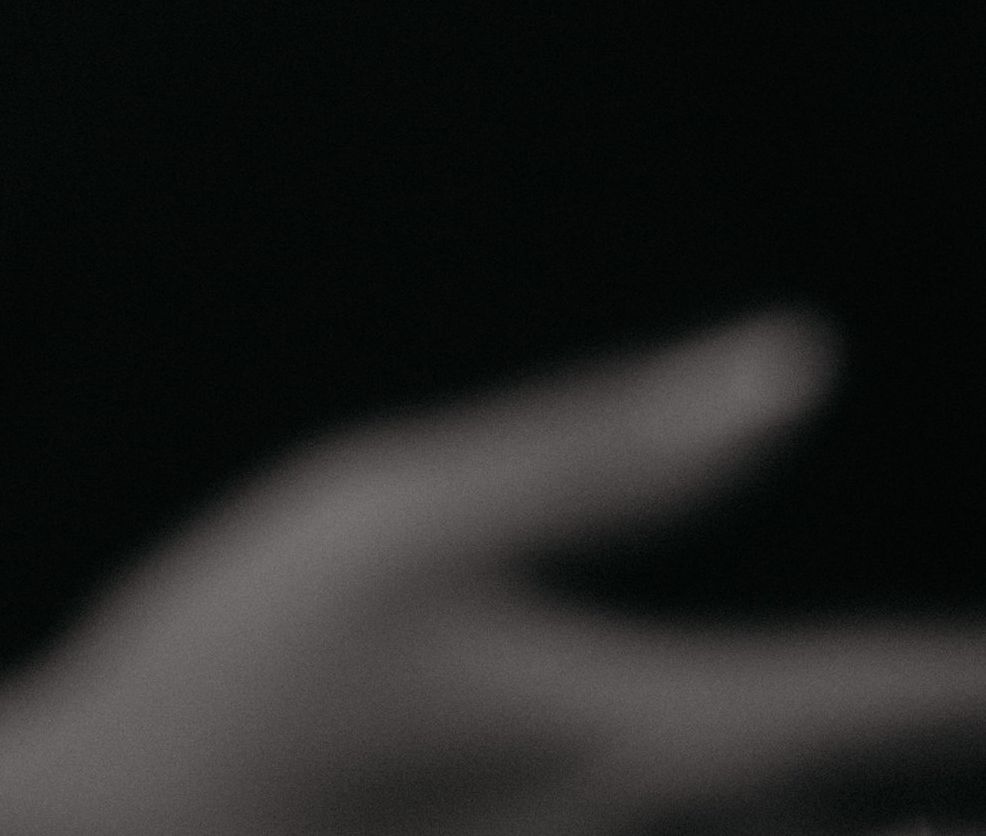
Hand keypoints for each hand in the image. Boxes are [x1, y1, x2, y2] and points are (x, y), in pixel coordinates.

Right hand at [0, 317, 985, 835]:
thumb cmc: (241, 665)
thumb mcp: (399, 506)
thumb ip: (605, 445)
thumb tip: (794, 364)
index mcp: (639, 727)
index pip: (866, 697)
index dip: (962, 676)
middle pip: (856, 827)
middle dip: (939, 784)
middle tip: (985, 741)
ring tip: (924, 812)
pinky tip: (774, 829)